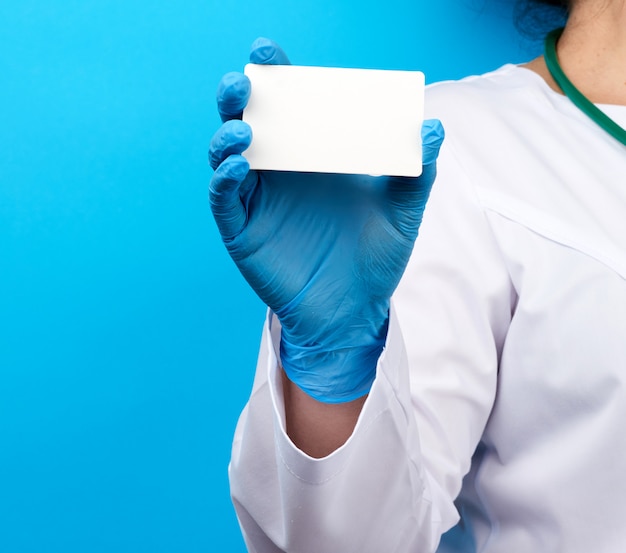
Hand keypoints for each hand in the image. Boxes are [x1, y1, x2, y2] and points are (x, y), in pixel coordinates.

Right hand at [209, 38, 443, 402]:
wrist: (355, 311)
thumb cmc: (376, 260)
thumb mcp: (402, 212)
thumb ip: (416, 172)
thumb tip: (432, 126)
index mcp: (314, 160)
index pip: (290, 111)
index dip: (276, 81)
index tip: (270, 52)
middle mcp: (281, 175)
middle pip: (248, 124)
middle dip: (239, 97)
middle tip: (247, 80)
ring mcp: (258, 202)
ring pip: (226, 156)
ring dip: (227, 135)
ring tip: (243, 127)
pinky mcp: (243, 232)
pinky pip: (224, 200)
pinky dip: (225, 179)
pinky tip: (241, 165)